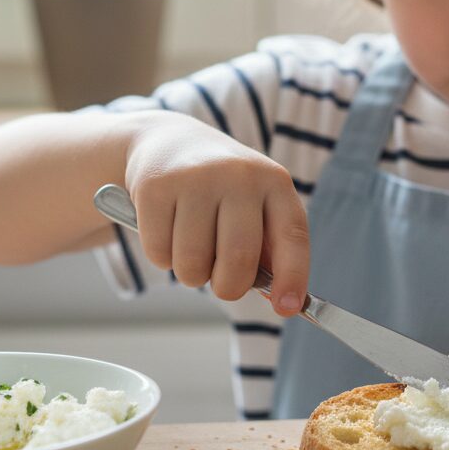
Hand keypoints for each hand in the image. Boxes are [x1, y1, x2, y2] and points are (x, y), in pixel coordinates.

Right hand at [123, 112, 309, 316]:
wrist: (169, 142)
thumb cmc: (221, 190)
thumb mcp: (254, 206)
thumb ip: (268, 250)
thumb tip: (283, 302)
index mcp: (274, 182)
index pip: (292, 236)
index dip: (292, 277)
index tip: (286, 308)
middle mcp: (239, 175)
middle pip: (238, 260)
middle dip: (228, 287)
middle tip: (221, 284)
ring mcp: (196, 178)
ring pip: (193, 264)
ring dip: (191, 274)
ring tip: (191, 248)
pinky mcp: (156, 187)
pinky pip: (159, 254)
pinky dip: (162, 257)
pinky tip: (167, 229)